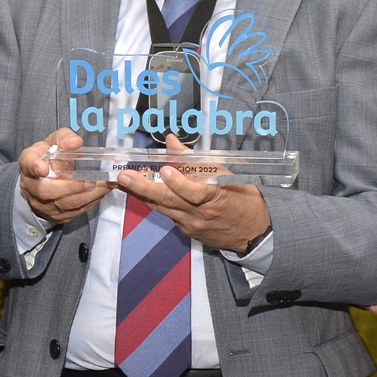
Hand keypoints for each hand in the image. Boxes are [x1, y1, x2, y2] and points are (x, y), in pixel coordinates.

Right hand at [19, 128, 110, 224]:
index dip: (35, 166)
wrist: (43, 182)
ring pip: (64, 205)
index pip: (28, 164)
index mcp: (29, 164)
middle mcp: (31, 186)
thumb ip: (64, 139)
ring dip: (86, 196)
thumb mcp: (53, 143)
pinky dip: (90, 202)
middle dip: (71, 187)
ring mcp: (43, 204)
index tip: (43, 168)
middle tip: (91, 181)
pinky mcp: (56, 216)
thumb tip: (76, 142)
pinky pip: (73, 212)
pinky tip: (100, 193)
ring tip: (104, 186)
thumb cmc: (48, 159)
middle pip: (46, 191)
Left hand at [116, 136, 270, 253]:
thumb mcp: (229, 175)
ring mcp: (192, 225)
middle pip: (170, 201)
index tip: (165, 171)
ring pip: (163, 208)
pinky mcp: (187, 232)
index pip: (196, 192)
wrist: (254, 234)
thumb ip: (197, 160)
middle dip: (144, 188)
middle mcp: (201, 214)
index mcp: (217, 197)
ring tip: (121, 181)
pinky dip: (155, 202)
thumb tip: (171, 142)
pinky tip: (138, 191)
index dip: (179, 182)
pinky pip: (168, 214)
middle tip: (124, 177)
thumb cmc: (244, 199)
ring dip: (141, 194)